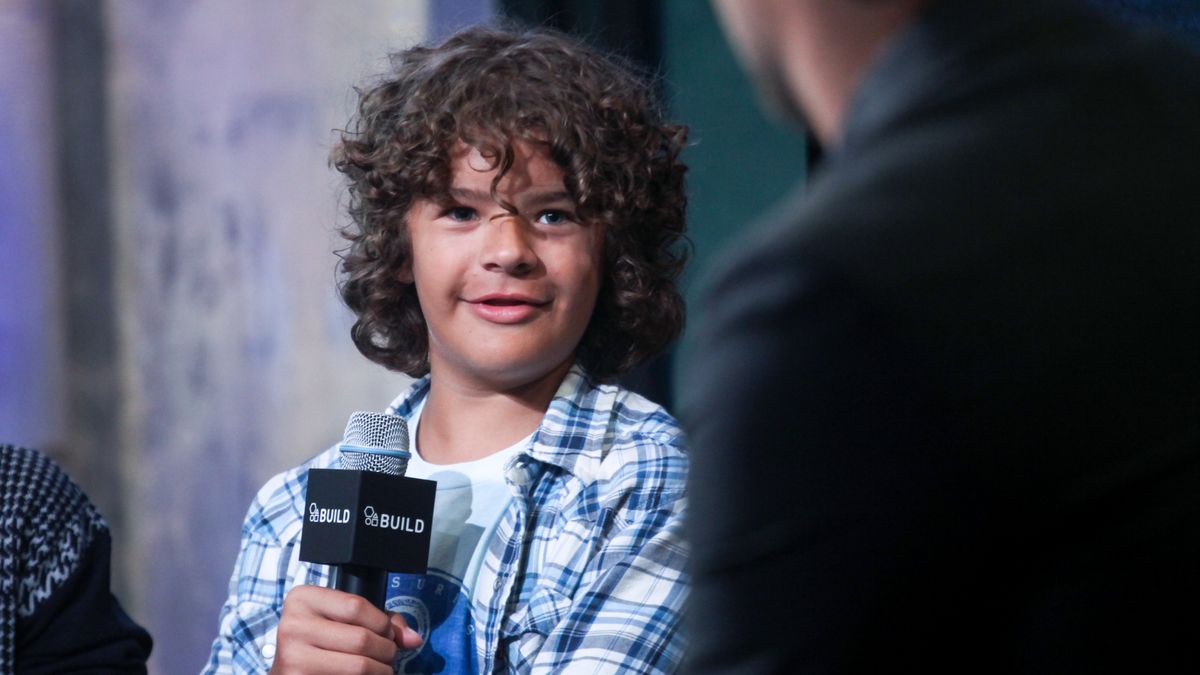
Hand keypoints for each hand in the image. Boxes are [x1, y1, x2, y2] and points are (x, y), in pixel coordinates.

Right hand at [268, 585, 422, 673]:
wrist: (288, 672)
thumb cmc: (320, 642)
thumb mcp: (343, 620)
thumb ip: (380, 620)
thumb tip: (414, 638)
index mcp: (302, 599)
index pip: (356, 606)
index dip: (381, 622)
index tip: (386, 632)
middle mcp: (292, 625)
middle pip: (362, 638)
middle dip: (386, 649)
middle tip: (387, 654)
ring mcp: (292, 656)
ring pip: (360, 665)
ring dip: (381, 669)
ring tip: (380, 668)